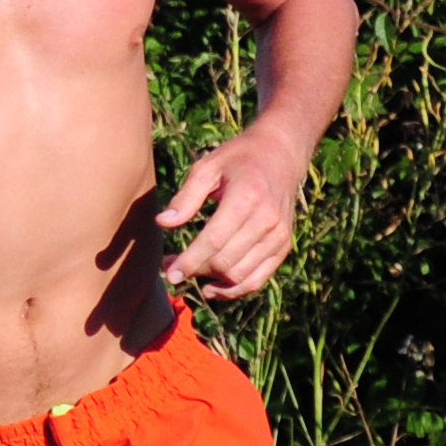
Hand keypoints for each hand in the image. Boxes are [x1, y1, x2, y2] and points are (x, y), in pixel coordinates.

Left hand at [155, 131, 311, 302]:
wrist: (281, 155)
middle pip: (225, 262)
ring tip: (189, 272)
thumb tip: (163, 223)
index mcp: (247, 197)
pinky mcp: (282, 246)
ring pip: (239, 276)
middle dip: (194, 270)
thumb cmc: (238, 159)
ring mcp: (278, 235)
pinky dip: (233, 290)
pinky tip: (212, 288)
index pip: (214, 241)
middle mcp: (267, 220)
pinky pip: (256, 280)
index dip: (189, 261)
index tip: (169, 272)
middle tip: (170, 267)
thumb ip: (186, 197)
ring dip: (210, 282)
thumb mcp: (208, 167)